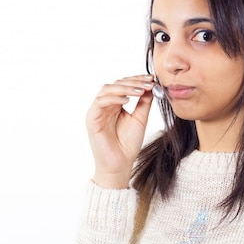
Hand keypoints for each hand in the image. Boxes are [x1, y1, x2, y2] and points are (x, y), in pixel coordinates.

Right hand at [86, 74, 154, 188]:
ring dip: (124, 88)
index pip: (124, 85)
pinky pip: (100, 102)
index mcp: (115, 105)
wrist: (120, 165)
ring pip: (107, 90)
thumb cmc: (128, 144)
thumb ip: (144, 103)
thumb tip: (151, 86)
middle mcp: (105, 105)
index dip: (137, 80)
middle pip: (116, 84)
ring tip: (140, 90)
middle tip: (148, 82)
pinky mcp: (92, 119)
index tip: (152, 78)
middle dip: (133, 81)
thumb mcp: (140, 119)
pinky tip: (127, 100)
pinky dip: (114, 98)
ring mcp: (97, 111)